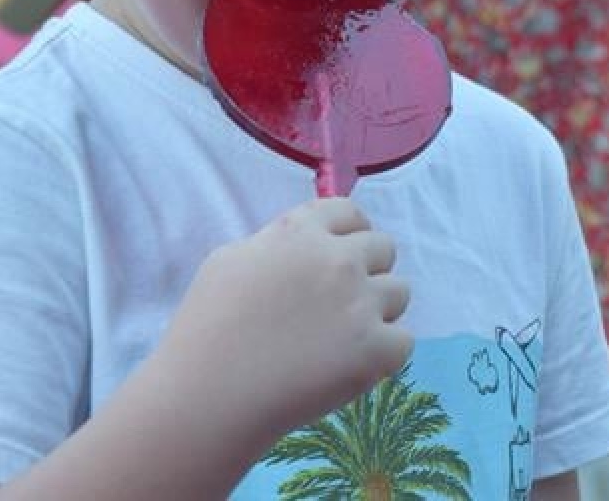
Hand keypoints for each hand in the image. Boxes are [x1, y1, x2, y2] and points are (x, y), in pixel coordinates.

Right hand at [153, 198, 413, 444]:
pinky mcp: (376, 348)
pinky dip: (383, 354)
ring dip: (379, 311)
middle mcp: (339, 260)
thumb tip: (303, 247)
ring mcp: (361, 303)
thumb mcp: (229, 261)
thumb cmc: (205, 331)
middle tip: (341, 305)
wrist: (208, 396)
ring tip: (342, 339)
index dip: (351, 233)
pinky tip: (350, 367)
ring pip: (400, 292)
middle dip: (367, 272)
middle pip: (384, 248)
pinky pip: (403, 340)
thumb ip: (273, 244)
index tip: (345, 255)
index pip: (350, 212)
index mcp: (301, 233)